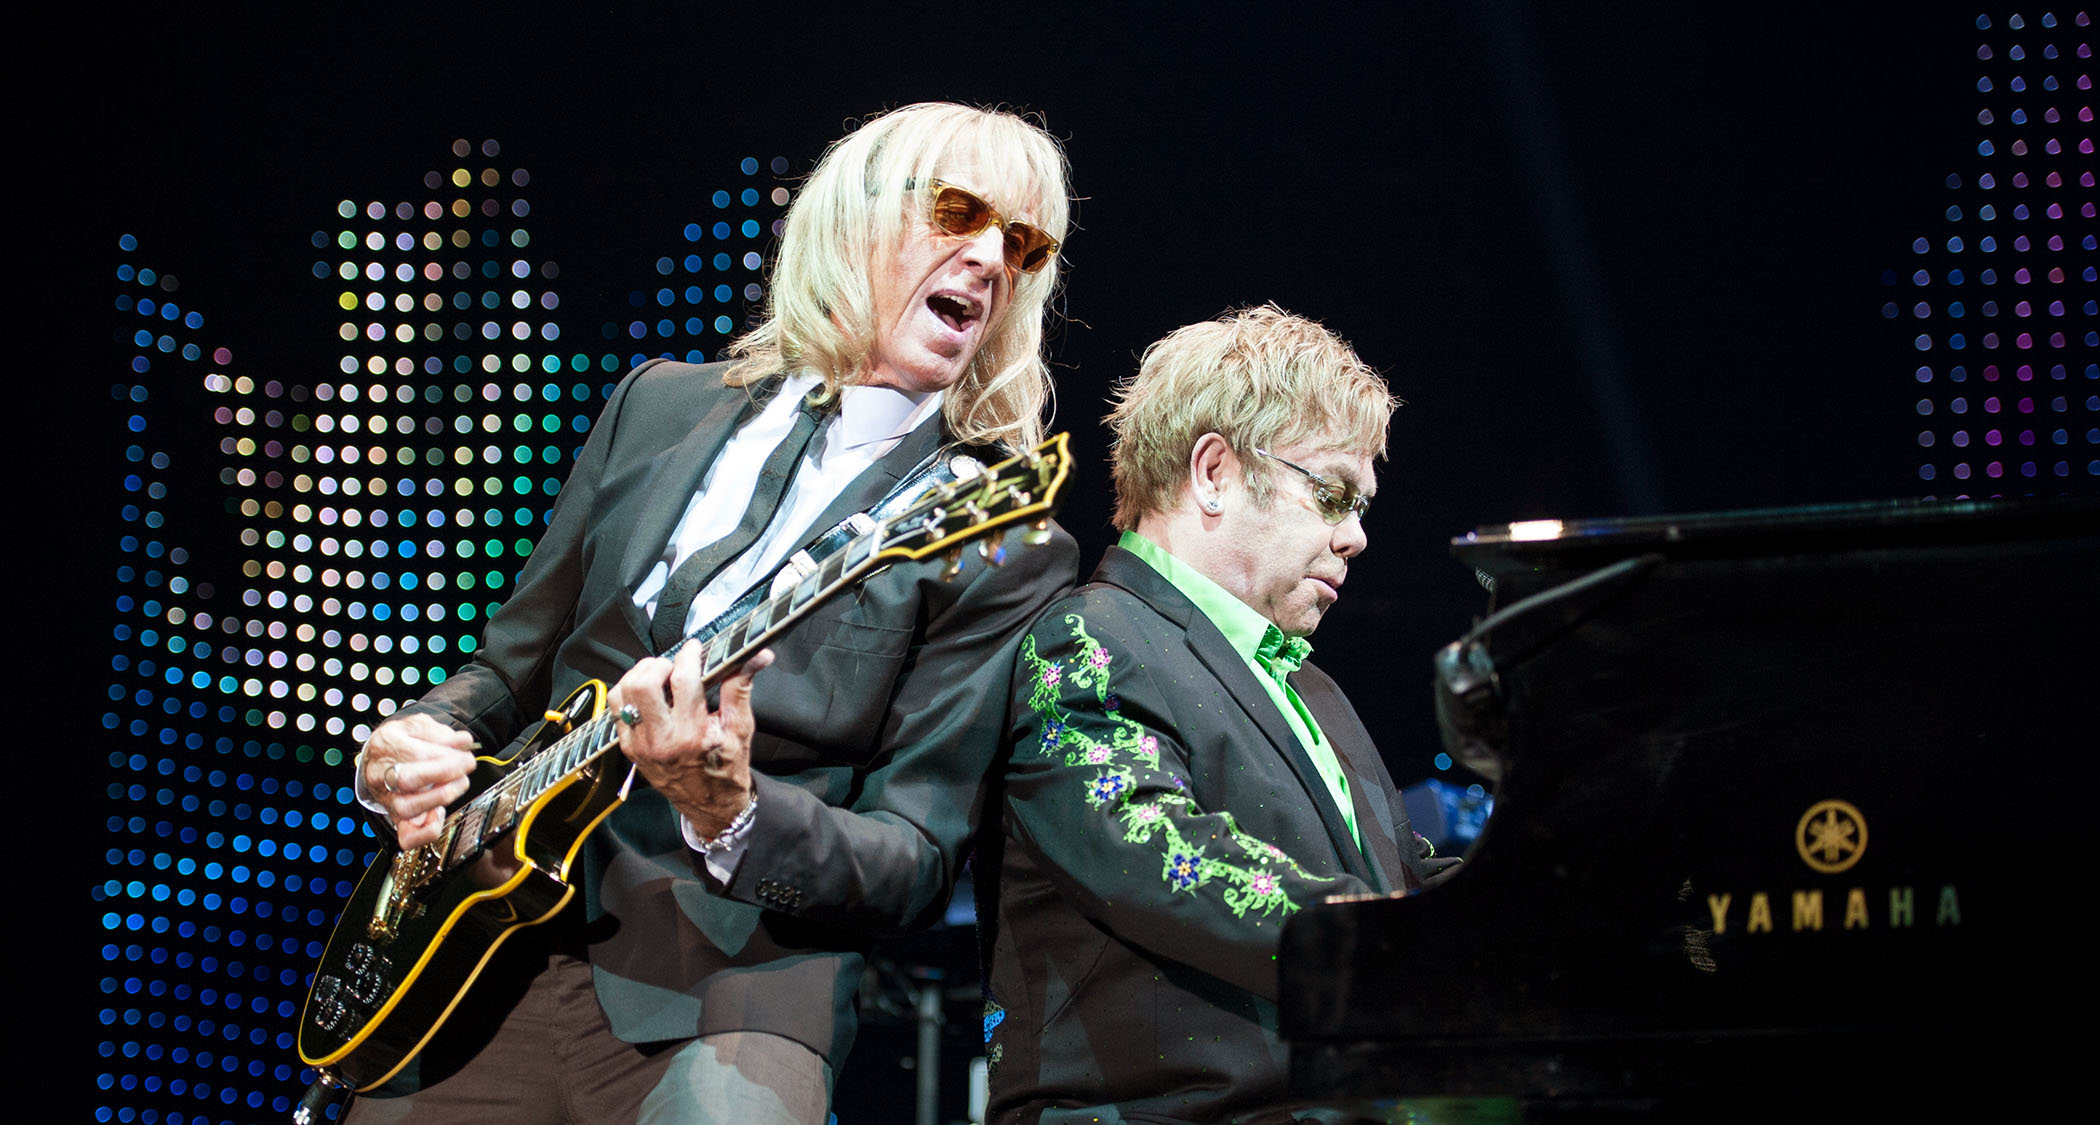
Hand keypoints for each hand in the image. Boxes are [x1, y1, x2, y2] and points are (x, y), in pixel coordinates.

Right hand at [361, 712, 476, 848]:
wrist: (378, 760)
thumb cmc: (401, 742)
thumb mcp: (417, 726)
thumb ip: (440, 733)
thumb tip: (463, 741)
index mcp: (385, 746)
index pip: (415, 754)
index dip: (446, 757)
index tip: (466, 756)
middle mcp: (380, 775)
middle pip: (407, 780)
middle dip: (445, 773)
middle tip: (466, 766)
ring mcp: (387, 799)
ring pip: (407, 808)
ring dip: (441, 796)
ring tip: (459, 783)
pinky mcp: (396, 820)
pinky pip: (407, 836)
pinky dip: (427, 831)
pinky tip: (440, 814)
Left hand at [609, 644, 773, 836]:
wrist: (709, 804)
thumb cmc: (727, 767)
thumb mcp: (740, 727)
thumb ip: (740, 687)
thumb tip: (757, 656)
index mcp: (692, 734)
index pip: (683, 679)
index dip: (689, 655)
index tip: (695, 648)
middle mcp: (662, 739)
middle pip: (644, 683)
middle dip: (660, 664)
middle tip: (675, 665)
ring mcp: (641, 744)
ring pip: (624, 693)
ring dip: (641, 675)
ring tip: (660, 676)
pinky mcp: (629, 747)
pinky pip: (617, 709)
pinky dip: (630, 693)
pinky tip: (648, 694)